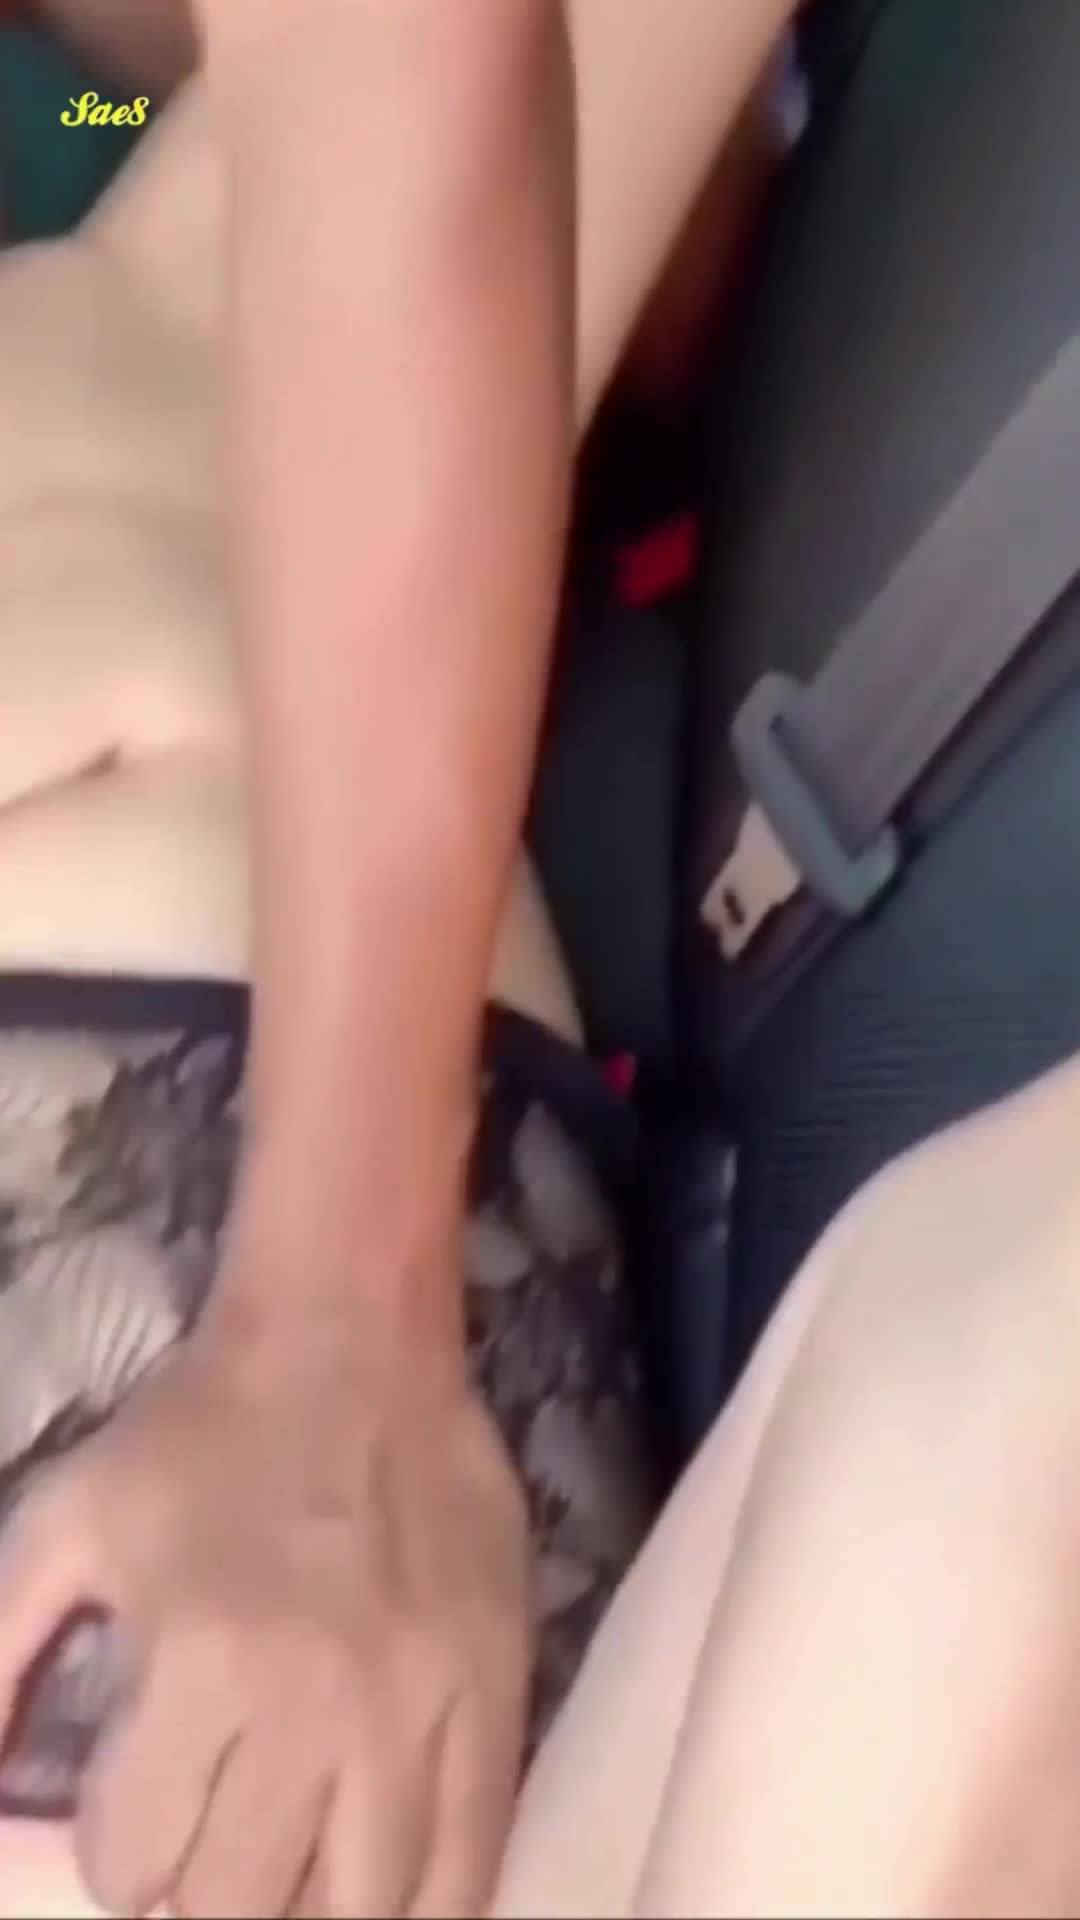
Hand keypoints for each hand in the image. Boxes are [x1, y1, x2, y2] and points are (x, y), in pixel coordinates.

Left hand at [0, 1284, 530, 1919]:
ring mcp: (421, 1703)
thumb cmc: (199, 1431)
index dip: (119, 1852)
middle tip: (210, 1840)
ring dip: (308, 1909)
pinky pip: (473, 1857)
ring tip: (292, 1868)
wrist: (349, 1335)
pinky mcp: (497, 1685)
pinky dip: (426, 1907)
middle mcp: (318, 1703)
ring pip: (363, 1908)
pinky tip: (387, 1897)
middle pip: (243, 1904)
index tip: (133, 1810)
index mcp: (202, 1661)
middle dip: (205, 1890)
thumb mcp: (62, 1527)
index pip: (135, 1863)